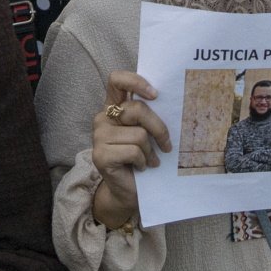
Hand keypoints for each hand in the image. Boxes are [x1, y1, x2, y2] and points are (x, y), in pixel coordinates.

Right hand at [89, 71, 167, 231]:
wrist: (128, 190)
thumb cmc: (141, 158)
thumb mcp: (146, 132)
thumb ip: (148, 116)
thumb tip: (171, 103)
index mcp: (114, 107)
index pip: (117, 80)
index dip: (135, 81)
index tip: (155, 94)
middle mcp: (103, 118)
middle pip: (138, 110)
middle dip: (159, 128)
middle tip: (167, 144)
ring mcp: (99, 136)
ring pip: (139, 134)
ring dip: (151, 151)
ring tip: (150, 160)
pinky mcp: (100, 155)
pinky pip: (133, 151)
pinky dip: (143, 162)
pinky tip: (141, 168)